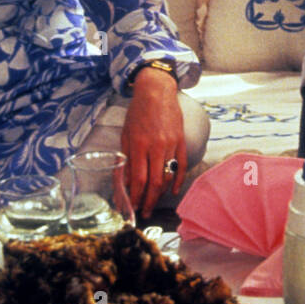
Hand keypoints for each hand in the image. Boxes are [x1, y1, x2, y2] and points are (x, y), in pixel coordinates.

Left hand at [119, 68, 185, 219]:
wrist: (156, 91)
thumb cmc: (138, 112)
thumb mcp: (125, 134)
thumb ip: (125, 158)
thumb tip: (123, 181)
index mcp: (139, 145)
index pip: (138, 178)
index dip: (135, 196)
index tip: (131, 207)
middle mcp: (156, 146)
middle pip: (154, 182)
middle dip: (148, 200)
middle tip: (144, 212)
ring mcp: (171, 144)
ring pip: (168, 176)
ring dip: (160, 194)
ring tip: (153, 204)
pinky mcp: (181, 140)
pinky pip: (181, 165)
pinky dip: (178, 181)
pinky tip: (172, 191)